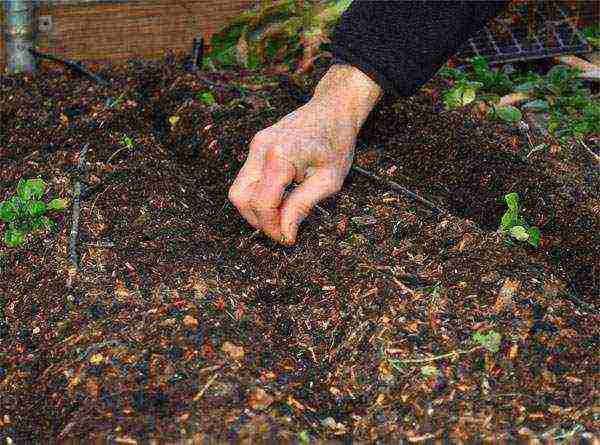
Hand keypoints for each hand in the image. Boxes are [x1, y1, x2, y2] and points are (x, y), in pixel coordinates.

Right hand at [228, 64, 382, 244]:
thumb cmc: (336, 143)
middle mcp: (260, 148)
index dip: (272, 227)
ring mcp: (255, 145)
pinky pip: (247, 178)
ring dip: (256, 209)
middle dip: (258, 220)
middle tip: (283, 230)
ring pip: (239, 189)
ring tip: (282, 215)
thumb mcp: (329, 180)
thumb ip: (303, 206)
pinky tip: (281, 198)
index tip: (288, 238)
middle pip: (240, 198)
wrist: (334, 108)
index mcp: (280, 156)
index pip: (262, 203)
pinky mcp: (256, 145)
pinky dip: (258, 195)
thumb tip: (286, 234)